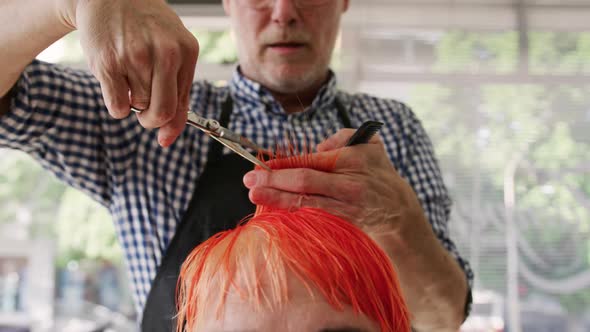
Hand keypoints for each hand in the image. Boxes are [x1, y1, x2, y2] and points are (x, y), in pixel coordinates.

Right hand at [62, 0, 198, 145]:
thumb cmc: (144, 27)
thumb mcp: (171, 47)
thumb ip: (176, 89)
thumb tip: (168, 137)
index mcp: (186, 50)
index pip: (184, 102)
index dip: (173, 125)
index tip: (165, 138)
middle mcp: (165, 53)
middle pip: (163, 112)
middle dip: (153, 121)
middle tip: (145, 112)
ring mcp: (136, 57)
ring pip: (139, 107)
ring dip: (133, 102)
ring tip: (129, 76)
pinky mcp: (108, 63)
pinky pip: (117, 107)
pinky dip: (117, 106)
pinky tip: (116, 83)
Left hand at [243, 129, 425, 233]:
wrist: (398, 210)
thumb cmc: (377, 173)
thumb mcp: (369, 145)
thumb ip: (342, 137)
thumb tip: (317, 146)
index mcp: (352, 159)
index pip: (311, 161)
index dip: (284, 164)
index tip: (263, 165)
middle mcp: (349, 183)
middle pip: (305, 182)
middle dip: (273, 180)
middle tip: (249, 180)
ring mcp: (346, 205)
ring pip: (306, 202)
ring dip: (277, 199)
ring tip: (254, 196)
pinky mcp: (343, 221)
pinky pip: (313, 215)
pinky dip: (292, 212)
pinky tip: (275, 210)